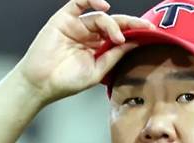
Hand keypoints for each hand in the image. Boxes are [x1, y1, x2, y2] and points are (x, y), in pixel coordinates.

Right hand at [14, 0, 153, 103]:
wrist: (42, 83)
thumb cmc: (66, 81)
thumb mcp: (97, 70)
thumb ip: (114, 55)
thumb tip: (134, 44)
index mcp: (97, 48)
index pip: (119, 35)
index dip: (135, 32)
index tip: (151, 32)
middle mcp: (88, 35)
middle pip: (113, 23)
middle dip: (130, 23)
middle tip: (145, 26)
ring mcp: (76, 26)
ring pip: (99, 16)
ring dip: (112, 24)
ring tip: (117, 37)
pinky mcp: (63, 19)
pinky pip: (78, 3)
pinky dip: (91, 0)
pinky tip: (104, 6)